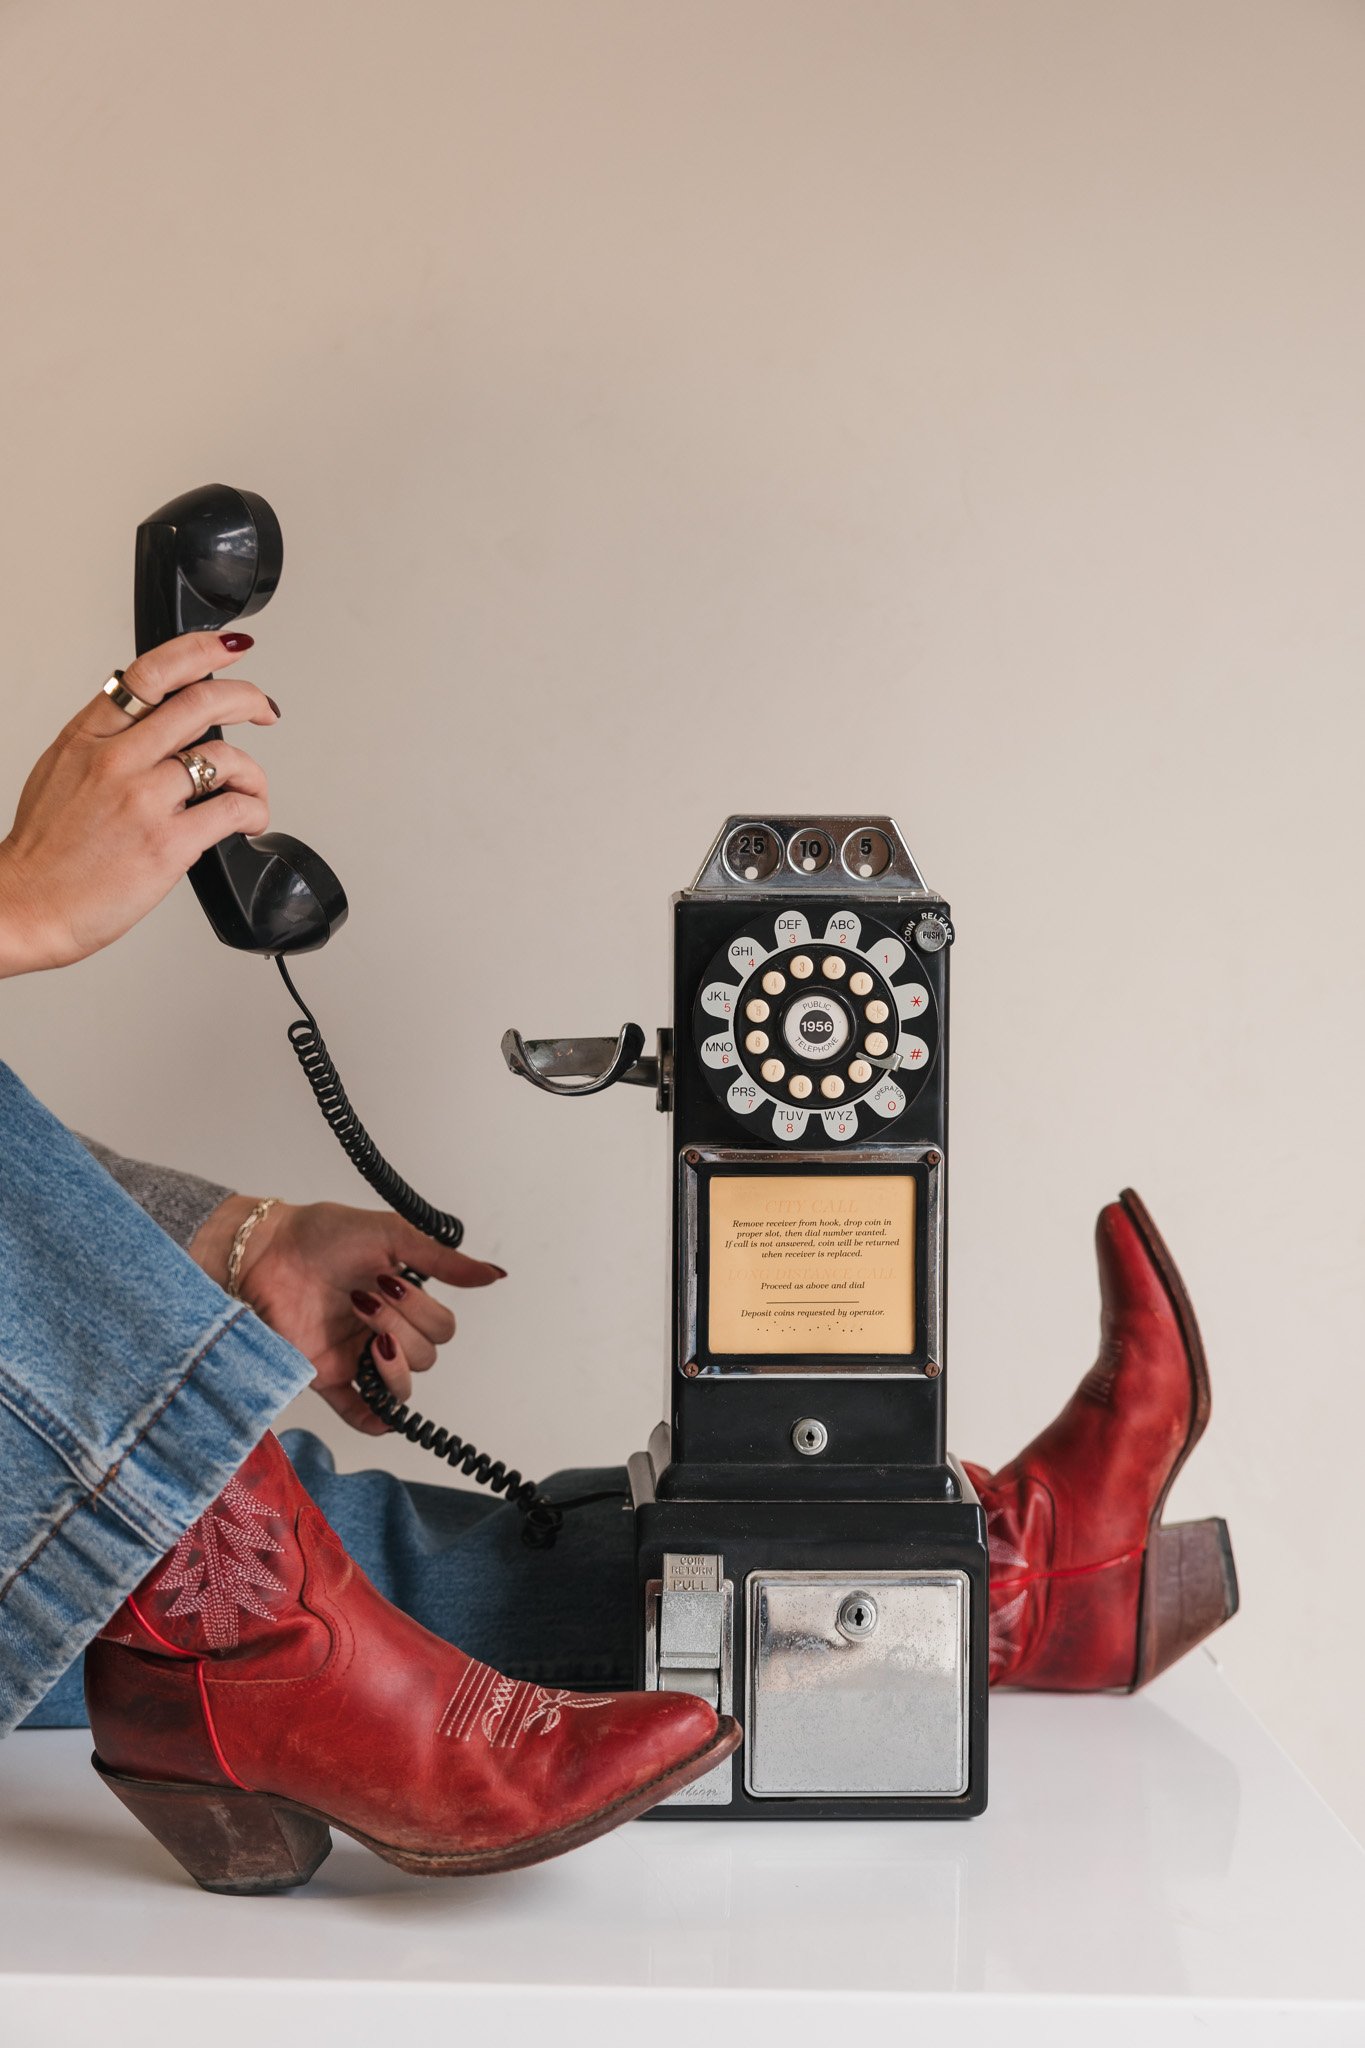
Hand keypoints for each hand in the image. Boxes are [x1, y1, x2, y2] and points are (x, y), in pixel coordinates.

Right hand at [0, 631, 279, 975]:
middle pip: (200, 704)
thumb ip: (105, 742)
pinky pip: (232, 810)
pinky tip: (249, 820)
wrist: (27, 905)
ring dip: (253, 774)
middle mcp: (117, 761)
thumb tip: (149, 726)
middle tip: (264, 708)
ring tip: (251, 791)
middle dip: (247, 698)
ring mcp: (143, 800)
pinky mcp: (168, 843)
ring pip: (226, 758)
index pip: (151, 673)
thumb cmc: (44, 850)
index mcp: (89, 737)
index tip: (229, 649)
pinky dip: (254, 811)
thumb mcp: (60, 771)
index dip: (200, 650)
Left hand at [192, 1197, 506, 1434]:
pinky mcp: (326, 1376)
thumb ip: (442, 1259)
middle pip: (426, 1358)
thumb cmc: (322, 1235)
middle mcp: (384, 1331)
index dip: (422, 1310)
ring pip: (401, 1388)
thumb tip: (494, 1274)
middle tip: (364, 1298)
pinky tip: (382, 1417)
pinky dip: (373, 1420)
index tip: (387, 1280)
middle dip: (402, 1327)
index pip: (442, 1329)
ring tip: (367, 1334)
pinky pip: (357, 1412)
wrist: (263, 1252)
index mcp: (403, 1301)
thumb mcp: (390, 1235)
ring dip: (392, 1364)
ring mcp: (356, 1356)